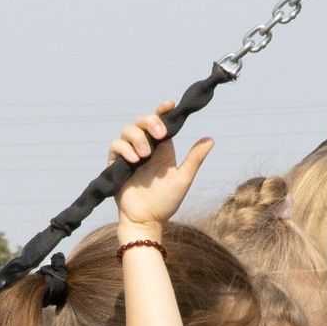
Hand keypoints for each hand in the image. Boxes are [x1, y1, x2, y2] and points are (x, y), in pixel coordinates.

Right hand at [108, 108, 215, 231]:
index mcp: (162, 148)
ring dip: (138, 138)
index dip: (162, 111)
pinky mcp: (116, 164)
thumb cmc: (165, 202)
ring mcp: (129, 154)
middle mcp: (145, 147)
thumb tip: (210, 139)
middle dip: (150, 121)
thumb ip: (194, 158)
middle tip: (160, 134)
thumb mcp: (183, 178)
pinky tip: (135, 160)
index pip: (160, 122)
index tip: (169, 105)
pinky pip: (116, 146)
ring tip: (146, 155)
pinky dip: (125, 149)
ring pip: (128, 130)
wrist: (146, 220)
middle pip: (142, 120)